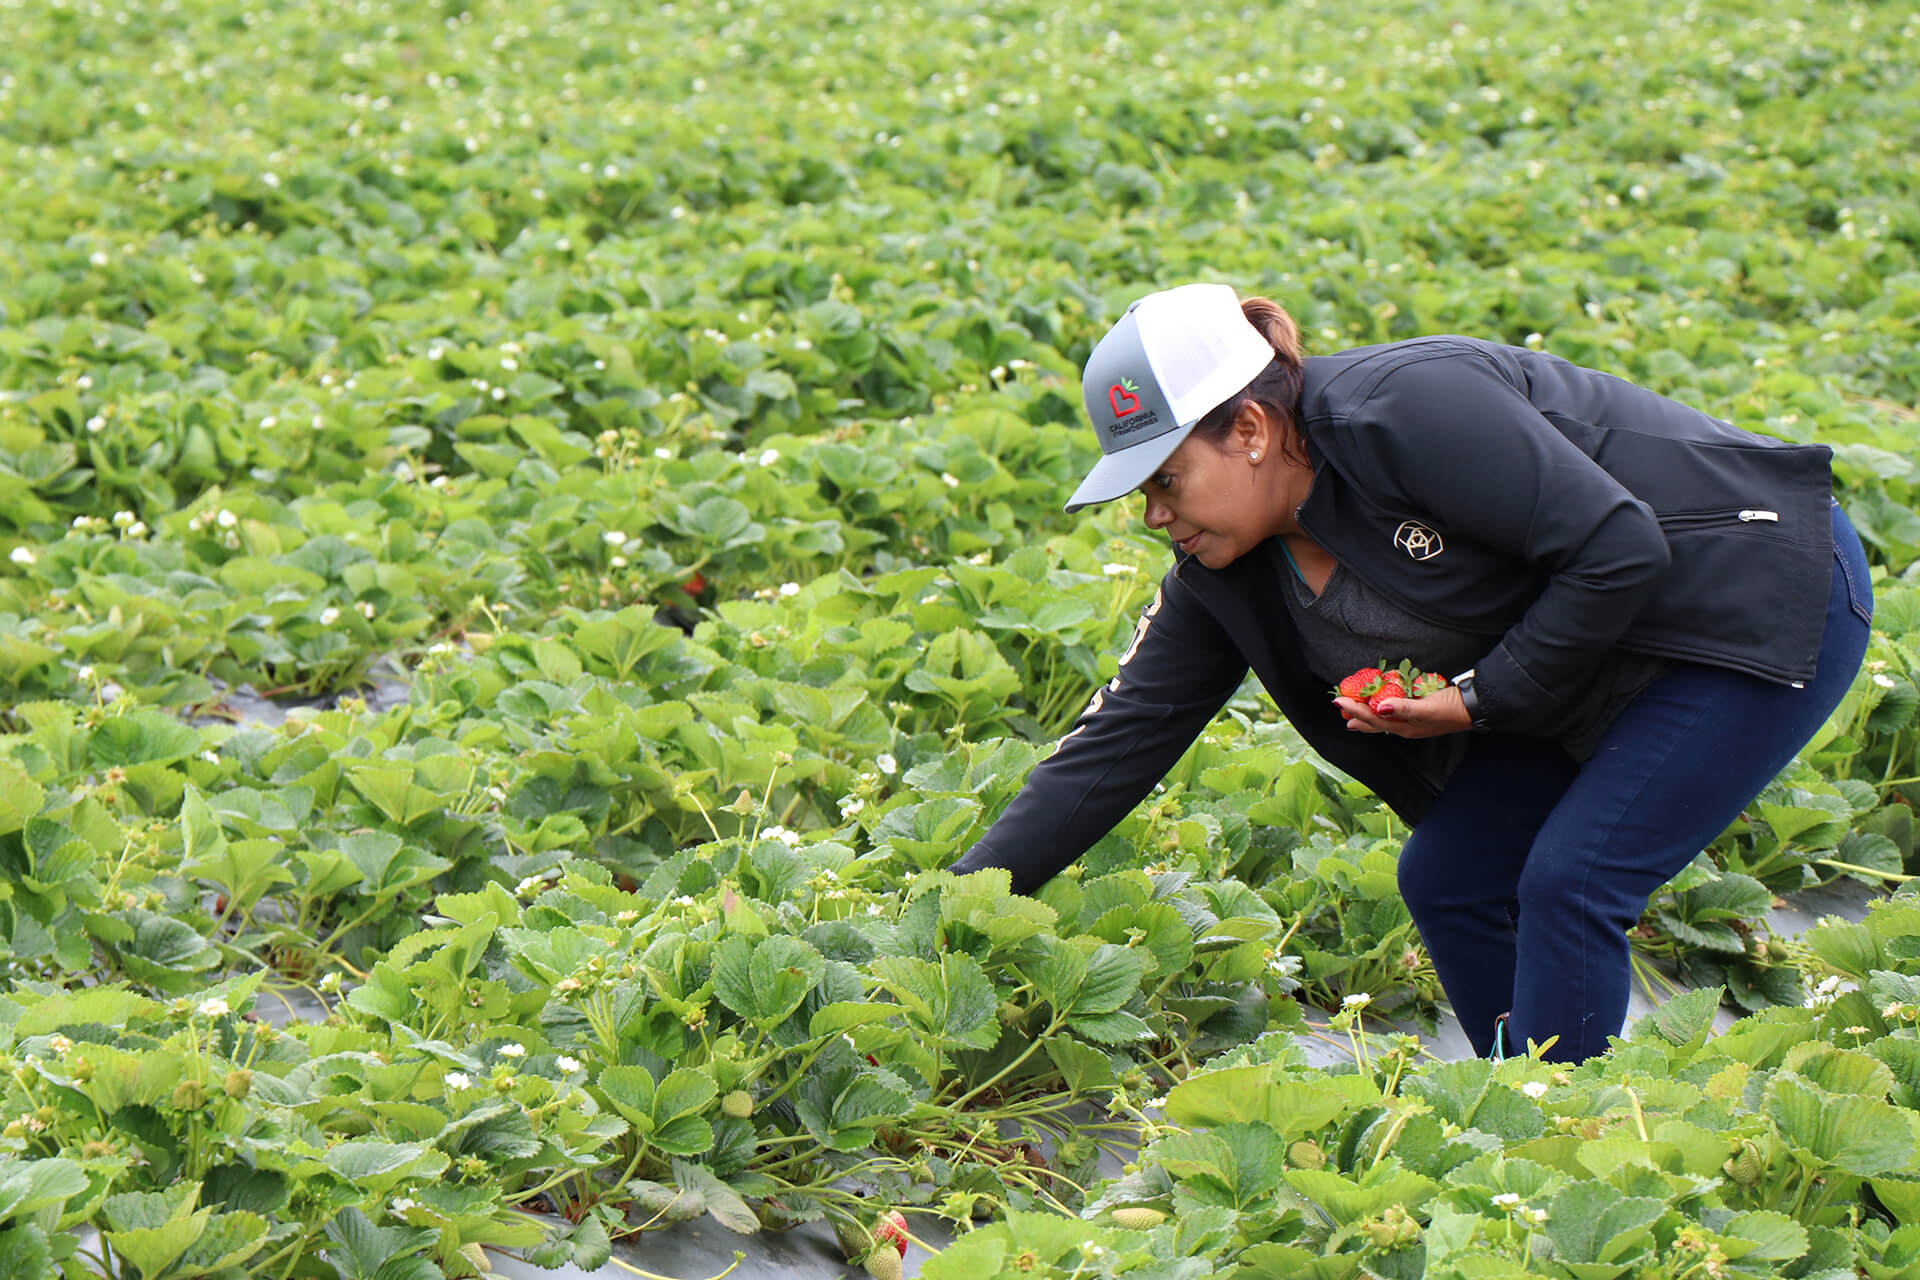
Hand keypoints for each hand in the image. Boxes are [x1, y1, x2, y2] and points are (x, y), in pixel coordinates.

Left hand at [1335, 685, 1474, 737]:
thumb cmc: (1451, 708)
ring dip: (1368, 718)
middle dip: (1357, 718)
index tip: (1338, 700)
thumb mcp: (1426, 707)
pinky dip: (1384, 710)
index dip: (1354, 710)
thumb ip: (1402, 707)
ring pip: (1384, 721)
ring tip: (1354, 718)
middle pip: (1375, 724)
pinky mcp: (1420, 713)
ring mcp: (1413, 722)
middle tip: (1341, 712)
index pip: (1372, 719)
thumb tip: (1378, 708)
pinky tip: (1383, 708)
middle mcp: (1406, 727)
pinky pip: (1395, 714)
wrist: (1475, 707)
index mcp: (1404, 727)